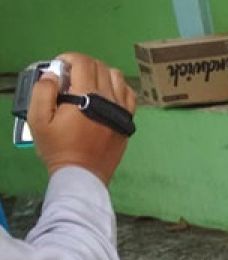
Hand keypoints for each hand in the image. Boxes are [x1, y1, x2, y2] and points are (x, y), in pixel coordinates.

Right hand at [28, 52, 136, 184]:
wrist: (82, 175)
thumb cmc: (58, 148)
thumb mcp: (38, 120)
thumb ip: (43, 92)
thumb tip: (54, 75)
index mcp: (87, 97)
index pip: (84, 63)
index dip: (70, 58)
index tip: (61, 66)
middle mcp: (109, 100)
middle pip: (100, 67)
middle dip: (83, 65)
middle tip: (71, 77)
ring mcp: (122, 111)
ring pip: (118, 78)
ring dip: (102, 74)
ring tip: (88, 84)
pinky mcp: (128, 122)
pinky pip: (130, 95)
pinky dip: (119, 88)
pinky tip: (107, 94)